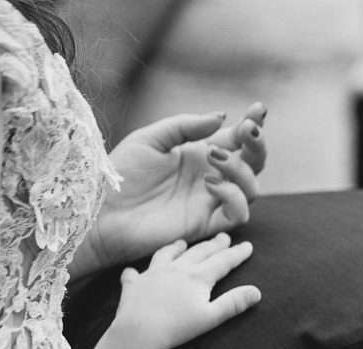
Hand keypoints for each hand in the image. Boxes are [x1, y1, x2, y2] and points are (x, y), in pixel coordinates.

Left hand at [75, 104, 267, 277]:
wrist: (104, 212)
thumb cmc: (121, 175)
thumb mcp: (150, 138)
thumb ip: (185, 126)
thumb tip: (222, 118)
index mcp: (199, 155)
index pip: (236, 140)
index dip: (253, 125)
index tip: (258, 110)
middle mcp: (211, 177)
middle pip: (253, 163)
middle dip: (257, 146)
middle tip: (245, 132)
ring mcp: (210, 202)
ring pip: (251, 188)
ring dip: (240, 169)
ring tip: (212, 157)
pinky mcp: (206, 225)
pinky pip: (238, 214)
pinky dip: (233, 196)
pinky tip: (210, 183)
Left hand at [112, 233, 258, 348]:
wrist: (140, 331)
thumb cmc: (178, 328)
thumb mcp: (211, 317)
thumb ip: (234, 303)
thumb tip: (257, 292)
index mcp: (198, 277)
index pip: (223, 261)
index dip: (237, 253)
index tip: (248, 246)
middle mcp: (176, 269)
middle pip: (199, 252)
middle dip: (214, 245)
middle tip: (224, 238)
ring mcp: (153, 274)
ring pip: (167, 254)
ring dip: (177, 248)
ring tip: (182, 243)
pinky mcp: (134, 284)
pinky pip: (134, 274)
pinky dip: (135, 272)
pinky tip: (134, 272)